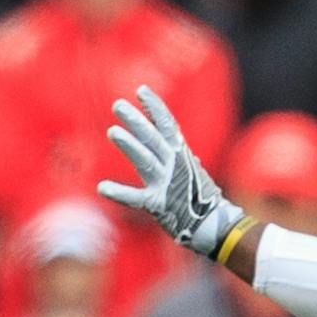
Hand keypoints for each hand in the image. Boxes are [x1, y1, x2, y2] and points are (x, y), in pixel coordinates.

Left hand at [100, 86, 241, 256]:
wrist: (214, 226)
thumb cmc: (201, 199)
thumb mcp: (194, 171)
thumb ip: (180, 156)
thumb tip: (179, 144)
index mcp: (181, 155)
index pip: (168, 125)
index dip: (155, 107)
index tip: (141, 91)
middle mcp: (174, 166)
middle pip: (153, 138)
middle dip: (136, 120)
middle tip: (118, 105)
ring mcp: (166, 184)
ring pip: (146, 160)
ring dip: (130, 146)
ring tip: (112, 131)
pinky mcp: (158, 205)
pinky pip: (136, 198)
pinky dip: (119, 193)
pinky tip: (102, 187)